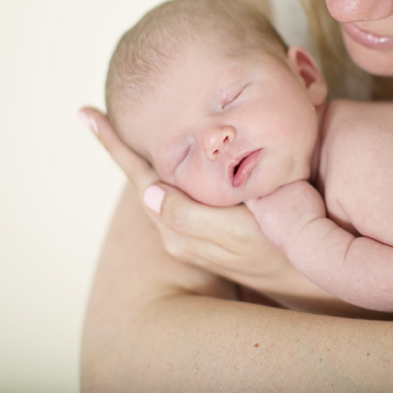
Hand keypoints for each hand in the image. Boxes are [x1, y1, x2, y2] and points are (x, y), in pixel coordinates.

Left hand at [78, 107, 328, 300]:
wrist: (306, 278)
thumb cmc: (276, 248)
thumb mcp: (236, 232)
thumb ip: (189, 215)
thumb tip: (148, 191)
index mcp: (178, 225)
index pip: (139, 175)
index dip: (114, 144)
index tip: (87, 114)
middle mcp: (177, 229)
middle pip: (144, 177)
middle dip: (124, 147)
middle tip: (95, 115)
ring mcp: (191, 231)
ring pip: (162, 185)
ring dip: (146, 158)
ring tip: (125, 130)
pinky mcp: (208, 230)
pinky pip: (180, 195)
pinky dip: (171, 171)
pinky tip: (176, 158)